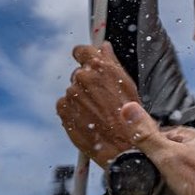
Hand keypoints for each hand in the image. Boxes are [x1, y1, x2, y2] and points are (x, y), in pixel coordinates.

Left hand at [56, 42, 141, 166]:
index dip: (84, 56)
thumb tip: (104, 48)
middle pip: (79, 73)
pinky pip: (64, 105)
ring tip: (97, 114)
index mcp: (100, 66)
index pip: (81, 51)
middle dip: (88, 82)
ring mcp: (71, 94)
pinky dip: (73, 111)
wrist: (123, 147)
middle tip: (101, 99)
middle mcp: (83, 77)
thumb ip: (112, 63)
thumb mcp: (128, 85)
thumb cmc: (130, 117)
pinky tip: (88, 120)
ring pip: (73, 91)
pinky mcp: (63, 110)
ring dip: (81, 99)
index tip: (87, 62)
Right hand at [120, 101, 194, 194]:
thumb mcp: (168, 158)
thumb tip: (129, 109)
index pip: (172, 132)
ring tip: (173, 187)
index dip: (156, 142)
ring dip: (187, 174)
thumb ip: (148, 137)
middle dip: (172, 159)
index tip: (145, 152)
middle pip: (187, 150)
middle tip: (157, 173)